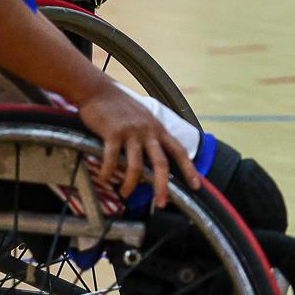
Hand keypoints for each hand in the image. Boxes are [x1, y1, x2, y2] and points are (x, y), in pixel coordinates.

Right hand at [75, 80, 200, 206]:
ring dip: (130, 185)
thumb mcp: (143, 118)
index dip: (189, 169)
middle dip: (162, 186)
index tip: (196, 185)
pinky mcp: (113, 134)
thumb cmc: (119, 106)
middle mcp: (149, 131)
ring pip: (135, 166)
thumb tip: (154, 156)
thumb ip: (150, 135)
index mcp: (158, 129)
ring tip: (125, 194)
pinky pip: (111, 160)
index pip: (179, 151)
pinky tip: (104, 179)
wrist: (98, 90)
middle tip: (161, 203)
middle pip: (161, 164)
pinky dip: (107, 173)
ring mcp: (131, 133)